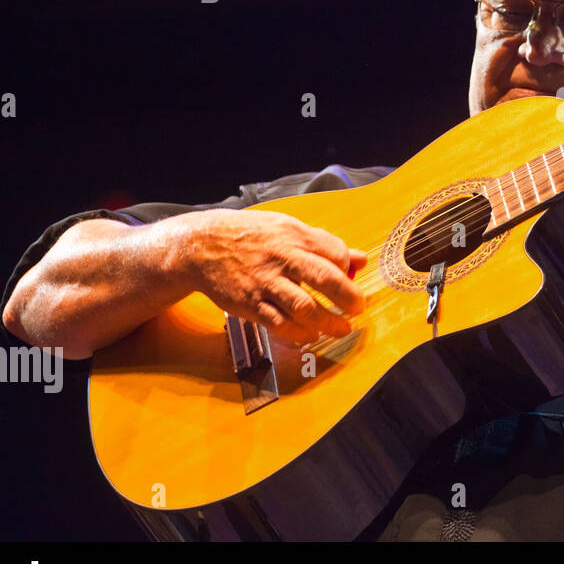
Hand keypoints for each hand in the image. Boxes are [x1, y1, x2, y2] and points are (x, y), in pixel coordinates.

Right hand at [169, 209, 366, 342]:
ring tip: (341, 328)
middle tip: (358, 307)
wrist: (203, 247)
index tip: (352, 278)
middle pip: (325, 279)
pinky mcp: (250, 305)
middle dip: (348, 297)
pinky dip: (299, 333)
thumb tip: (360, 260)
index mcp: (295, 237)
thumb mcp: (289, 228)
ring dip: (328, 322)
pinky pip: (279, 324)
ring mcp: (266, 283)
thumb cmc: (252, 236)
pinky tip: (310, 334)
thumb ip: (325, 244)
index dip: (349, 268)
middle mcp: (283, 258)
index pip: (335, 253)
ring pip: (304, 307)